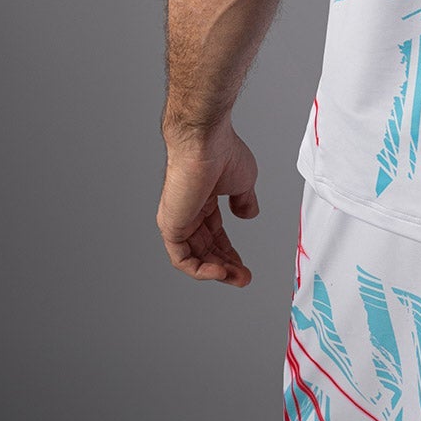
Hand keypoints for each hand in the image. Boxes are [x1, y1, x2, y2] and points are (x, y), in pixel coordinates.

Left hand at [157, 121, 259, 286]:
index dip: (229, 252)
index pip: (214, 235)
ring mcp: (178, 220)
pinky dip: (201, 270)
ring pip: (194, 257)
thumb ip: (244, 201)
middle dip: (226, 266)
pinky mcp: (170, 226)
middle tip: (243, 278)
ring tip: (237, 277)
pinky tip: (220, 272)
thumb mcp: (243, 182)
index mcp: (203, 200)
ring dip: (216, 271)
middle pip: (205, 249)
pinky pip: (182, 258)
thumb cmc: (223, 153)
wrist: (206, 142)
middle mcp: (188, 212)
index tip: (244, 265)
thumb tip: (249, 214)